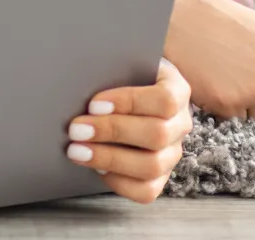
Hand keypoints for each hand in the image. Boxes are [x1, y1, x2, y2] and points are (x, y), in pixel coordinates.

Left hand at [65, 59, 193, 203]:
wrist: (125, 91)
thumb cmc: (118, 75)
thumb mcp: (119, 63)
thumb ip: (109, 67)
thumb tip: (74, 71)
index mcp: (177, 90)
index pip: (164, 100)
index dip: (129, 103)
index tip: (93, 104)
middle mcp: (180, 124)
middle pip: (157, 135)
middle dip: (111, 132)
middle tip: (76, 129)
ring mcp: (172, 153)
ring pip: (151, 166)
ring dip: (109, 159)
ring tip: (76, 150)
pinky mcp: (160, 176)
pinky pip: (146, 190)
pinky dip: (117, 182)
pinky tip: (95, 167)